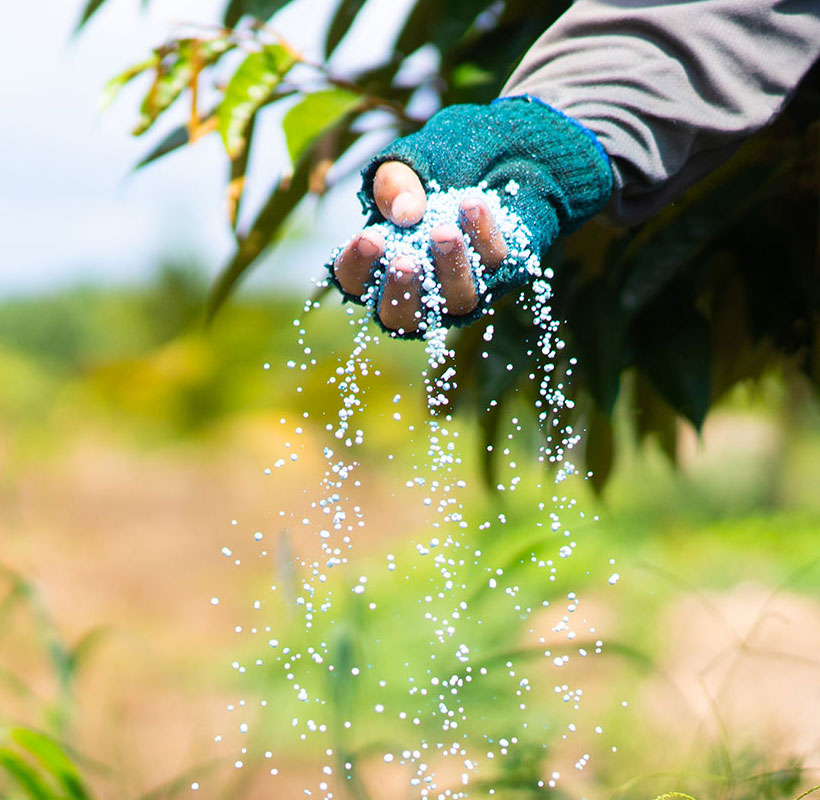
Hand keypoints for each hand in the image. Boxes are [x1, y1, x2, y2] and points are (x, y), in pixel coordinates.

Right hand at [328, 99, 612, 336]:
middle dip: (404, 289)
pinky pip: (492, 262)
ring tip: (444, 232)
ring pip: (457, 299)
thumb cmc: (419, 184)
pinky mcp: (495, 274)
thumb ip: (392, 187)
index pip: (355, 284)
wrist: (470, 172)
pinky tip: (472, 204)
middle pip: (404, 316)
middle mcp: (417, 296)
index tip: (368, 238)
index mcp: (377, 274)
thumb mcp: (399, 173)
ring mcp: (458, 292)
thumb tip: (406, 213)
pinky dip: (483, 234)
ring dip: (450, 268)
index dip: (358, 267)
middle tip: (405, 260)